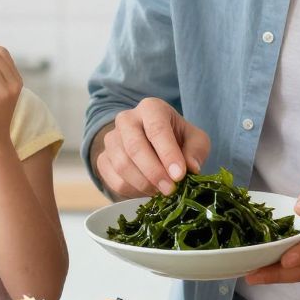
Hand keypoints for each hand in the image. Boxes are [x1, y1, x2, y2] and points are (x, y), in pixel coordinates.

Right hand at [94, 97, 209, 198]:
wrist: (154, 145)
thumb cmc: (178, 139)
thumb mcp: (195, 140)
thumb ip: (196, 151)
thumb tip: (191, 168)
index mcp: (151, 108)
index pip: (157, 129)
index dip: (168, 154)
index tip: (179, 176)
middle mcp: (126, 119)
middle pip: (134, 146)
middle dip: (154, 172)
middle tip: (170, 189)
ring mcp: (111, 139)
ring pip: (122, 165)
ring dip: (144, 184)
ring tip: (161, 191)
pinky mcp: (103, 158)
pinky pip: (114, 179)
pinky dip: (132, 191)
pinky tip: (147, 190)